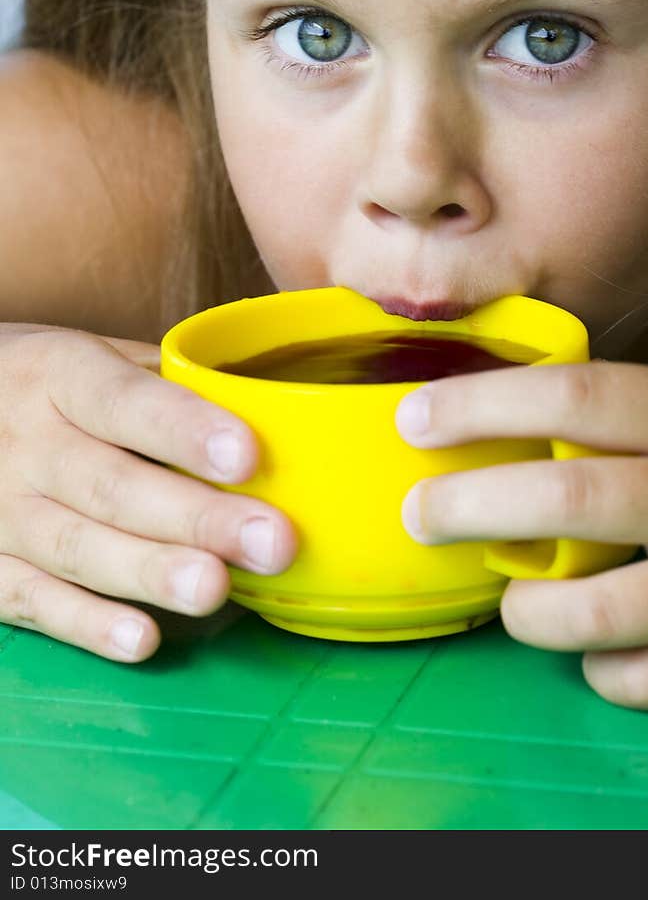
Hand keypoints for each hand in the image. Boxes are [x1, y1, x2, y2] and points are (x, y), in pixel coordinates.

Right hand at [0, 324, 295, 660]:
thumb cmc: (52, 384)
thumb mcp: (97, 358)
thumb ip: (169, 384)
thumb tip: (275, 417)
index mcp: (59, 374)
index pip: (124, 402)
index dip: (185, 430)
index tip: (248, 456)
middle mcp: (25, 441)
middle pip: (113, 485)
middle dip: (197, 517)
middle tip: (272, 542)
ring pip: (76, 546)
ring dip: (150, 572)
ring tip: (216, 588)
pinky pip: (33, 601)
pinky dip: (86, 623)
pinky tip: (141, 638)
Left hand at [397, 360, 647, 709]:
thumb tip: (560, 426)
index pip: (580, 399)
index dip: (487, 406)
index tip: (420, 420)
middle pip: (571, 506)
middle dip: (472, 508)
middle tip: (422, 514)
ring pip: (603, 614)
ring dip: (529, 613)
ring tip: (506, 603)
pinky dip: (608, 673)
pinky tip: (597, 653)